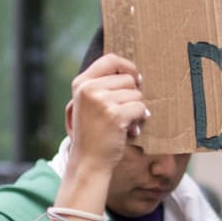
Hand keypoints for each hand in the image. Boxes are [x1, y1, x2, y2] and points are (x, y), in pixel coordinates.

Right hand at [66, 53, 148, 177]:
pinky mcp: (114, 115)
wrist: (88, 161)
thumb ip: (104, 86)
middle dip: (133, 96)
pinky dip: (139, 120)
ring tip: (123, 124)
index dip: (127, 66)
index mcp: (81, 83)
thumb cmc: (93, 133)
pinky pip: (140, 108)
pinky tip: (129, 131)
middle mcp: (89, 89)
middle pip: (128, 79)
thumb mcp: (89, 104)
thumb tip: (136, 76)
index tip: (135, 79)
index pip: (110, 59)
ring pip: (136, 94)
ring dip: (135, 110)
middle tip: (124, 113)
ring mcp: (101, 101)